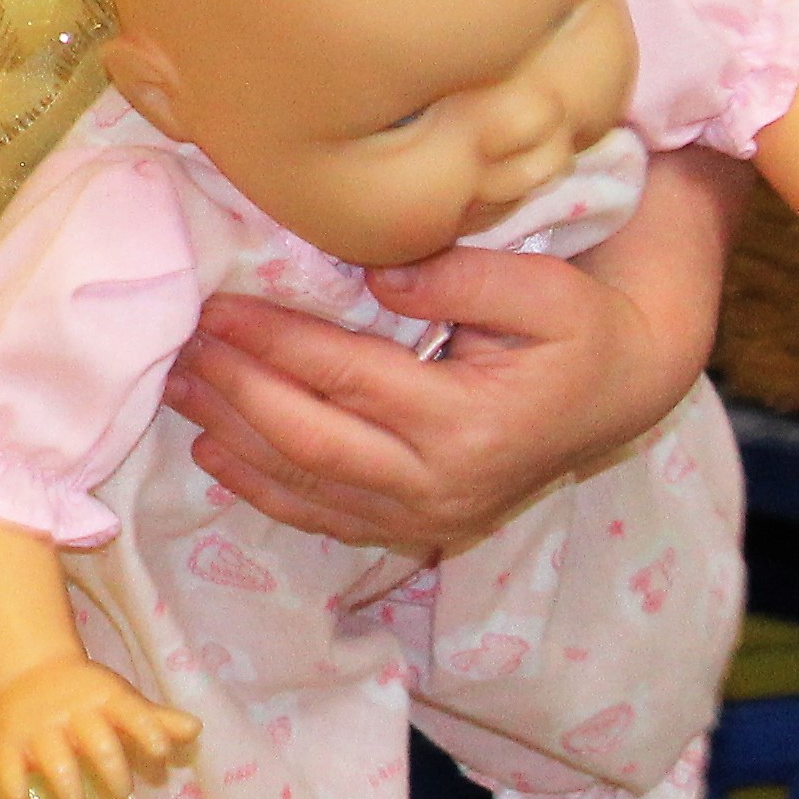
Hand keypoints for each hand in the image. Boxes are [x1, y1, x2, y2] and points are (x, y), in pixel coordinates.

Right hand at [0, 655, 197, 798]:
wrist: (25, 675)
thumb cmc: (86, 700)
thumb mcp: (119, 702)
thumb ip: (154, 721)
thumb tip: (196, 730)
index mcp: (104, 700)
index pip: (130, 712)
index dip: (147, 731)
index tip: (161, 752)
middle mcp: (73, 712)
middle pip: (96, 739)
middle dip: (111, 766)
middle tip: (123, 791)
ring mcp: (39, 727)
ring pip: (53, 755)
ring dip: (65, 779)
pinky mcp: (7, 741)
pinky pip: (6, 763)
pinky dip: (12, 782)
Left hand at [163, 153, 738, 555]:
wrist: (621, 391)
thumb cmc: (578, 326)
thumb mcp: (540, 287)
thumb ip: (458, 279)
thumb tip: (374, 274)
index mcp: (468, 422)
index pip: (345, 378)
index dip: (273, 342)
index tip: (217, 304)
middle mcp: (440, 483)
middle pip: (310, 440)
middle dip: (236, 390)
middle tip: (179, 343)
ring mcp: (427, 515)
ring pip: (307, 486)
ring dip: (234, 437)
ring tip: (177, 385)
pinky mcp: (419, 525)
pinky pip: (325, 517)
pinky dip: (264, 489)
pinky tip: (216, 453)